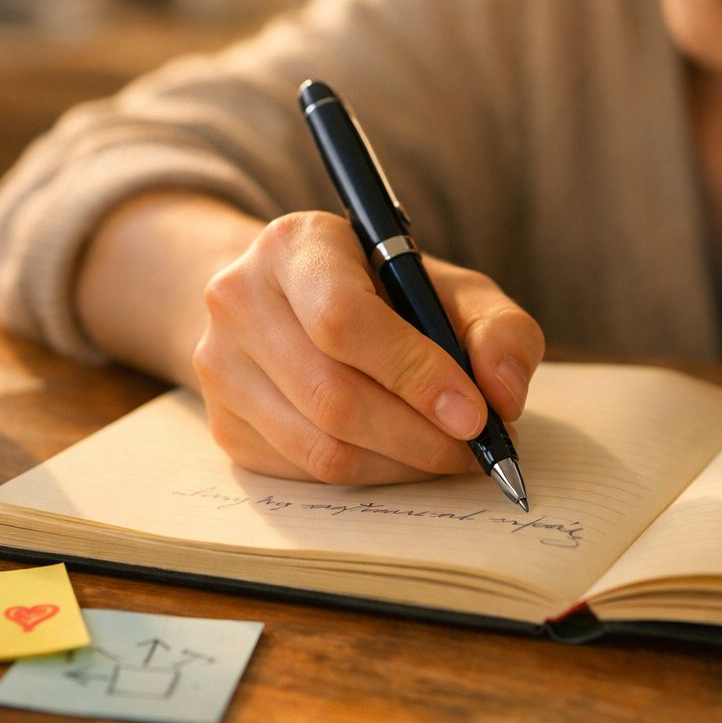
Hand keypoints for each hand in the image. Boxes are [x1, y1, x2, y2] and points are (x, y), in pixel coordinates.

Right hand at [191, 210, 545, 483]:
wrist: (294, 303)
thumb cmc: (384, 294)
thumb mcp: (450, 287)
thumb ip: (498, 329)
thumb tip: (502, 396)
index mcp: (295, 245)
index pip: (343, 320)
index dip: (415, 374)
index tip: (475, 413)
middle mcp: (239, 299)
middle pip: (332, 395)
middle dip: (420, 436)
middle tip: (475, 449)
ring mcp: (219, 366)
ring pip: (320, 447)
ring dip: (401, 465)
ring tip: (448, 455)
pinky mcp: (223, 425)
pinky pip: (305, 473)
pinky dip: (370, 478)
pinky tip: (402, 457)